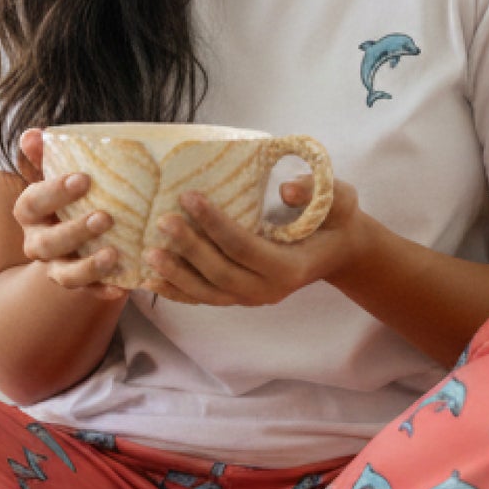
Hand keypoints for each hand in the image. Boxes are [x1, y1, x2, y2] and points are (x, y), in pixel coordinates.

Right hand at [11, 128, 128, 302]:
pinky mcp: (80, 285)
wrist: (75, 234)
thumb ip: (45, 155)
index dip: (54, 192)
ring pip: (64, 275)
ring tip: (114, 254)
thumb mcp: (56, 173)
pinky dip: (103, 291)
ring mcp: (57, 267)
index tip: (83, 178)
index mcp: (29, 213)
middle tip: (105, 217)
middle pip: (46, 244)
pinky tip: (122, 286)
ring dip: (87, 267)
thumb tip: (33, 134)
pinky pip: (89, 293)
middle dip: (74, 232)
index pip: (32, 202)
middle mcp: (38, 243)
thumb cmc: (69, 196)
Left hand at [144, 172, 367, 306]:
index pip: (245, 247)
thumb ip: (315, 192)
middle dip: (189, 249)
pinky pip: (203, 298)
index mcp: (291, 267)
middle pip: (221, 273)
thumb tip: (286, 190)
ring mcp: (252, 297)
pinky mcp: (238, 297)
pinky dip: (176, 291)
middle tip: (162, 221)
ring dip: (176, 275)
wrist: (335, 249)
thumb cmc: (334, 218)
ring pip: (208, 293)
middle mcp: (269, 290)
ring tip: (148, 254)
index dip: (215, 224)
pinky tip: (150, 279)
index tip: (190, 197)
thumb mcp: (339, 198)